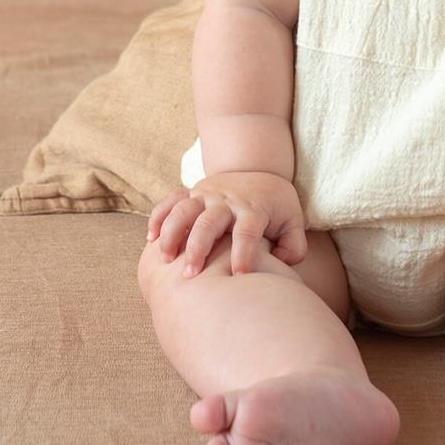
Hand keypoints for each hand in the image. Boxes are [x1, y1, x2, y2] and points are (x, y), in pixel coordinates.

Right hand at [145, 173, 307, 277]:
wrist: (258, 169)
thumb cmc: (276, 205)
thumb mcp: (293, 221)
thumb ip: (293, 247)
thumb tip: (279, 265)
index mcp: (253, 209)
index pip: (248, 231)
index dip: (244, 253)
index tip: (239, 276)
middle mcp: (227, 201)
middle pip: (210, 222)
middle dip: (198, 247)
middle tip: (190, 275)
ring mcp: (206, 195)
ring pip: (185, 210)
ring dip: (173, 233)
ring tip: (165, 260)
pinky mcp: (192, 192)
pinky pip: (170, 200)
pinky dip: (159, 216)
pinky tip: (151, 238)